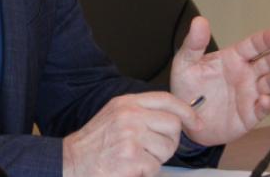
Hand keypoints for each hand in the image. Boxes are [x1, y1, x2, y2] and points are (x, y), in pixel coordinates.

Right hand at [62, 92, 202, 176]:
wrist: (72, 161)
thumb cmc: (94, 143)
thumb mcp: (115, 116)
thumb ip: (141, 113)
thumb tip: (174, 119)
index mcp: (126, 102)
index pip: (167, 99)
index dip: (187, 111)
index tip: (197, 122)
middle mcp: (130, 115)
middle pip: (173, 125)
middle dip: (168, 142)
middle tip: (151, 150)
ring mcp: (131, 135)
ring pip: (167, 149)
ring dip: (155, 159)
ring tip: (135, 158)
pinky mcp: (131, 157)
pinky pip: (155, 167)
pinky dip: (145, 172)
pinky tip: (129, 168)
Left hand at [170, 16, 269, 146]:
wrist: (185, 118)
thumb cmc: (187, 87)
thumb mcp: (185, 63)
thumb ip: (194, 44)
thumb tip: (199, 20)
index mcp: (233, 58)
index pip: (253, 46)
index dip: (266, 40)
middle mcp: (246, 75)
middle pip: (268, 64)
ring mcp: (250, 95)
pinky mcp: (249, 115)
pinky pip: (261, 109)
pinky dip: (266, 105)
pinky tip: (265, 100)